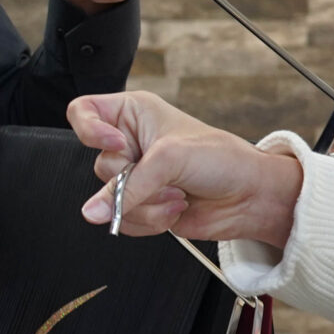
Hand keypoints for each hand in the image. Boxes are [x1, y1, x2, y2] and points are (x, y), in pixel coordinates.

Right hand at [68, 91, 303, 246]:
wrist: (250, 197)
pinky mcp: (142, 205)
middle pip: (99, 166)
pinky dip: (149, 220)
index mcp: (133, 114)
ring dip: (145, 205)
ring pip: (109, 200)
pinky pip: (123, 220)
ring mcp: (136, 177)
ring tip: (176, 195)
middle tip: (162, 177)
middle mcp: (131, 143)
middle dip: (133, 181)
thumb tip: (92, 211)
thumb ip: (126, 187)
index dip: (90, 130)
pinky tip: (174, 209)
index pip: (83, 113)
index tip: (117, 144)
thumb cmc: (222, 160)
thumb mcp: (170, 160)